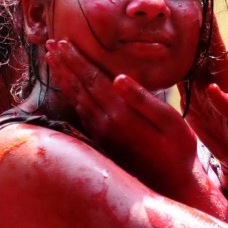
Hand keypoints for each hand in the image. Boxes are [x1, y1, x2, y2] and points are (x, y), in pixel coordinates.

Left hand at [45, 40, 197, 194]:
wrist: (174, 186)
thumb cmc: (178, 151)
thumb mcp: (170, 121)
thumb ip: (143, 99)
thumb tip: (119, 78)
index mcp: (121, 113)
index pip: (92, 79)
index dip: (77, 59)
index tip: (63, 42)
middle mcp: (105, 123)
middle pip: (79, 87)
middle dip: (64, 64)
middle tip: (49, 44)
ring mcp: (102, 134)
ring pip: (76, 100)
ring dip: (64, 78)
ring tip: (53, 61)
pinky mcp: (103, 142)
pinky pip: (81, 113)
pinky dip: (72, 96)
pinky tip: (70, 90)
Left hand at [179, 19, 227, 201]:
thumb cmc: (223, 132)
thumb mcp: (202, 104)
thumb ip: (188, 81)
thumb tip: (165, 60)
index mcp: (214, 82)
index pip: (203, 53)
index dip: (197, 30)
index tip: (189, 6)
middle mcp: (226, 88)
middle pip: (215, 58)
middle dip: (209, 34)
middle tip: (202, 8)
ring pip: (225, 77)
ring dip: (216, 58)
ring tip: (207, 36)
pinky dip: (224, 102)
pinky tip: (214, 90)